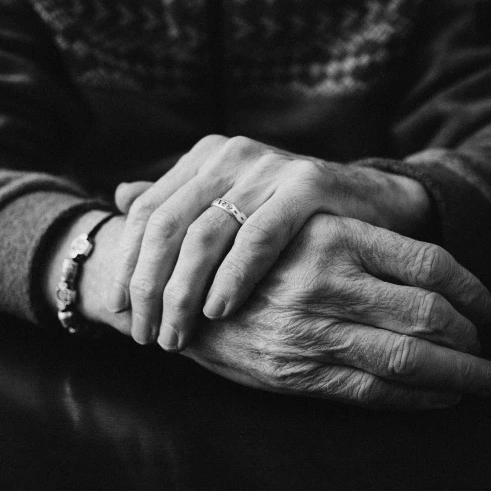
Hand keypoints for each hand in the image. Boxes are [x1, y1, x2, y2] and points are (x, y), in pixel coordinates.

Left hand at [109, 135, 431, 351]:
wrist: (371, 203)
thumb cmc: (293, 215)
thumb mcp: (231, 203)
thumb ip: (178, 200)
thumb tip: (119, 196)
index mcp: (205, 158)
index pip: (147, 212)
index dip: (128, 263)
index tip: (120, 310)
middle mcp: (230, 155)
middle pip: (168, 226)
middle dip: (150, 287)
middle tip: (146, 335)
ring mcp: (267, 167)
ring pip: (205, 235)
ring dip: (184, 293)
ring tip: (177, 335)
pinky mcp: (306, 184)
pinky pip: (258, 237)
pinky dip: (233, 277)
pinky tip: (219, 310)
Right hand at [180, 214, 490, 409]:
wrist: (177, 295)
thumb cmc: (248, 257)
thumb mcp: (298, 227)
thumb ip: (359, 240)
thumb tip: (438, 268)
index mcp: (332, 235)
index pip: (430, 263)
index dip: (473, 288)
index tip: (486, 305)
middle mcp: (326, 280)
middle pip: (430, 313)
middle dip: (472, 338)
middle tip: (487, 347)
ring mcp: (311, 329)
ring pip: (410, 357)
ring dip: (460, 374)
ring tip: (484, 379)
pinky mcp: (296, 372)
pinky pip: (373, 392)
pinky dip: (418, 398)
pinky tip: (442, 398)